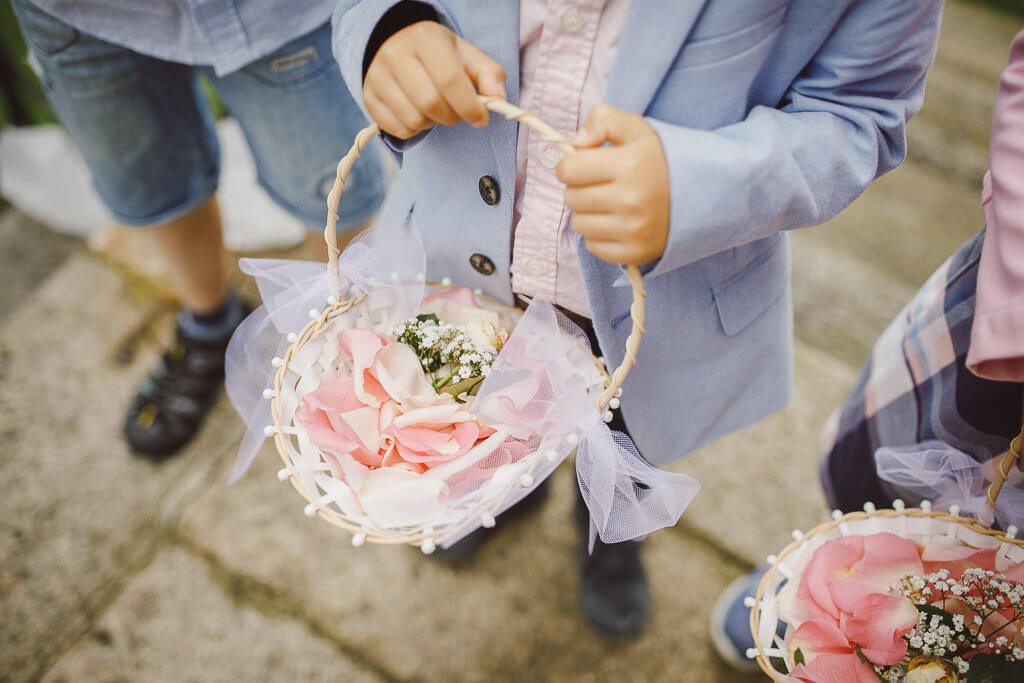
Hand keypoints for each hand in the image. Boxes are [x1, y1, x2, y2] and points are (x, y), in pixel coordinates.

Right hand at [364, 21, 505, 139]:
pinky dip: (414, 130)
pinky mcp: (369, 97)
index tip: (481, 117)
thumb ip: (490, 75)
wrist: (395, 42)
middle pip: (430, 104)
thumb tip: (497, 101)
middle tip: (457, 111)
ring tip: (434, 108)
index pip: (449, 80)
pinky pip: (397, 130)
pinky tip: (417, 112)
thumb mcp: (467, 55)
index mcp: (426, 39)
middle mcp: (396, 55)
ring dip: (432, 123)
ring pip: (414, 120)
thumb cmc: (438, 53)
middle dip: (452, 116)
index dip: (470, 106)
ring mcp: (377, 77)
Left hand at [556, 105, 669, 265]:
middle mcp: (631, 200)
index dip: (571, 165)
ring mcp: (633, 230)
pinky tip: (617, 223)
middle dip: (580, 188)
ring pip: (579, 224)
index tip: (584, 165)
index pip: (569, 170)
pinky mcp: (636, 253)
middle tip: (601, 184)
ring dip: (588, 213)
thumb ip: (603, 120)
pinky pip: (594, 247)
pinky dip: (599, 236)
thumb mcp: (637, 128)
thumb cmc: (662, 159)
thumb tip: (575, 143)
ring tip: (609, 203)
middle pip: (572, 198)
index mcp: (629, 165)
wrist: (703, 193)